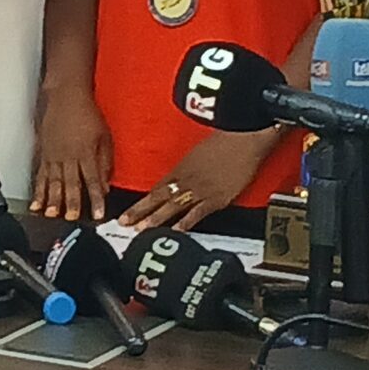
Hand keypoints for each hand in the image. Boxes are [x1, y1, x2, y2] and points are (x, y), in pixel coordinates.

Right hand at [30, 86, 111, 220]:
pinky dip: (37, 191)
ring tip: (51, 214)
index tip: (99, 214)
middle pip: (70, 183)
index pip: (92, 180)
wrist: (66, 96)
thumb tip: (105, 185)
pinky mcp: (43, 154)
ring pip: (53, 181)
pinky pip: (40, 175)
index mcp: (86, 152)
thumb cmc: (87, 114)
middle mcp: (68, 156)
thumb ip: (105, 162)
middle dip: (72, 203)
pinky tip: (36, 203)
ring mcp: (53, 156)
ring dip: (52, 200)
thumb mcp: (105, 137)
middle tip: (71, 217)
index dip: (96, 199)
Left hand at [115, 133, 269, 231]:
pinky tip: (175, 231)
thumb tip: (183, 178)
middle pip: (159, 198)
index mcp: (182, 168)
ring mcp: (201, 190)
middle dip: (140, 212)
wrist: (244, 138)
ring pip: (173, 207)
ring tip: (141, 230)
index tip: (129, 212)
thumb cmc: (225, 140)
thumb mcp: (200, 152)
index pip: (157, 188)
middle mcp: (187, 179)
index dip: (142, 202)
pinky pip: (198, 213)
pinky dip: (186, 223)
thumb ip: (190, 167)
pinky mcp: (217, 198)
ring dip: (156, 219)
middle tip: (124, 223)